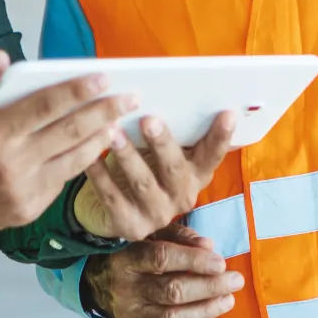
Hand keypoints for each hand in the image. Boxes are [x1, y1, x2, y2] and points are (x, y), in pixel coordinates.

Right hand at [0, 52, 135, 245]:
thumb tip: (4, 59)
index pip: (47, 106)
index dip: (78, 90)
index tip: (104, 78)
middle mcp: (13, 163)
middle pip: (70, 131)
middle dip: (105, 112)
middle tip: (131, 98)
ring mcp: (22, 191)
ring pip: (73, 160)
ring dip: (101, 140)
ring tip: (121, 123)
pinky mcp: (26, 210)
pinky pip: (61, 182)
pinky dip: (80, 163)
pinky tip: (93, 147)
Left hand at [72, 111, 234, 240]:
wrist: (117, 211)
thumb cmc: (145, 166)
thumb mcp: (164, 152)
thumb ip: (174, 133)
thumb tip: (176, 91)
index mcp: (196, 174)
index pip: (213, 155)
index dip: (221, 136)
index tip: (227, 113)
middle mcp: (182, 196)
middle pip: (174, 168)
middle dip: (162, 143)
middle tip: (149, 119)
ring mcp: (157, 214)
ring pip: (142, 182)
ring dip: (128, 155)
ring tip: (113, 132)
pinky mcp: (130, 226)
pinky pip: (112, 197)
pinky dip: (100, 175)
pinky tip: (90, 157)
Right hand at [83, 224, 244, 317]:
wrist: (96, 281)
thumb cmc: (132, 252)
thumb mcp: (150, 234)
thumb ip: (178, 235)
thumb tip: (209, 247)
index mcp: (127, 257)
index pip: (162, 258)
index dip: (193, 260)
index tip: (221, 262)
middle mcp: (125, 288)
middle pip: (171, 291)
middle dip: (209, 287)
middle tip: (236, 281)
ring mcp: (128, 315)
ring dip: (205, 311)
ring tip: (228, 301)